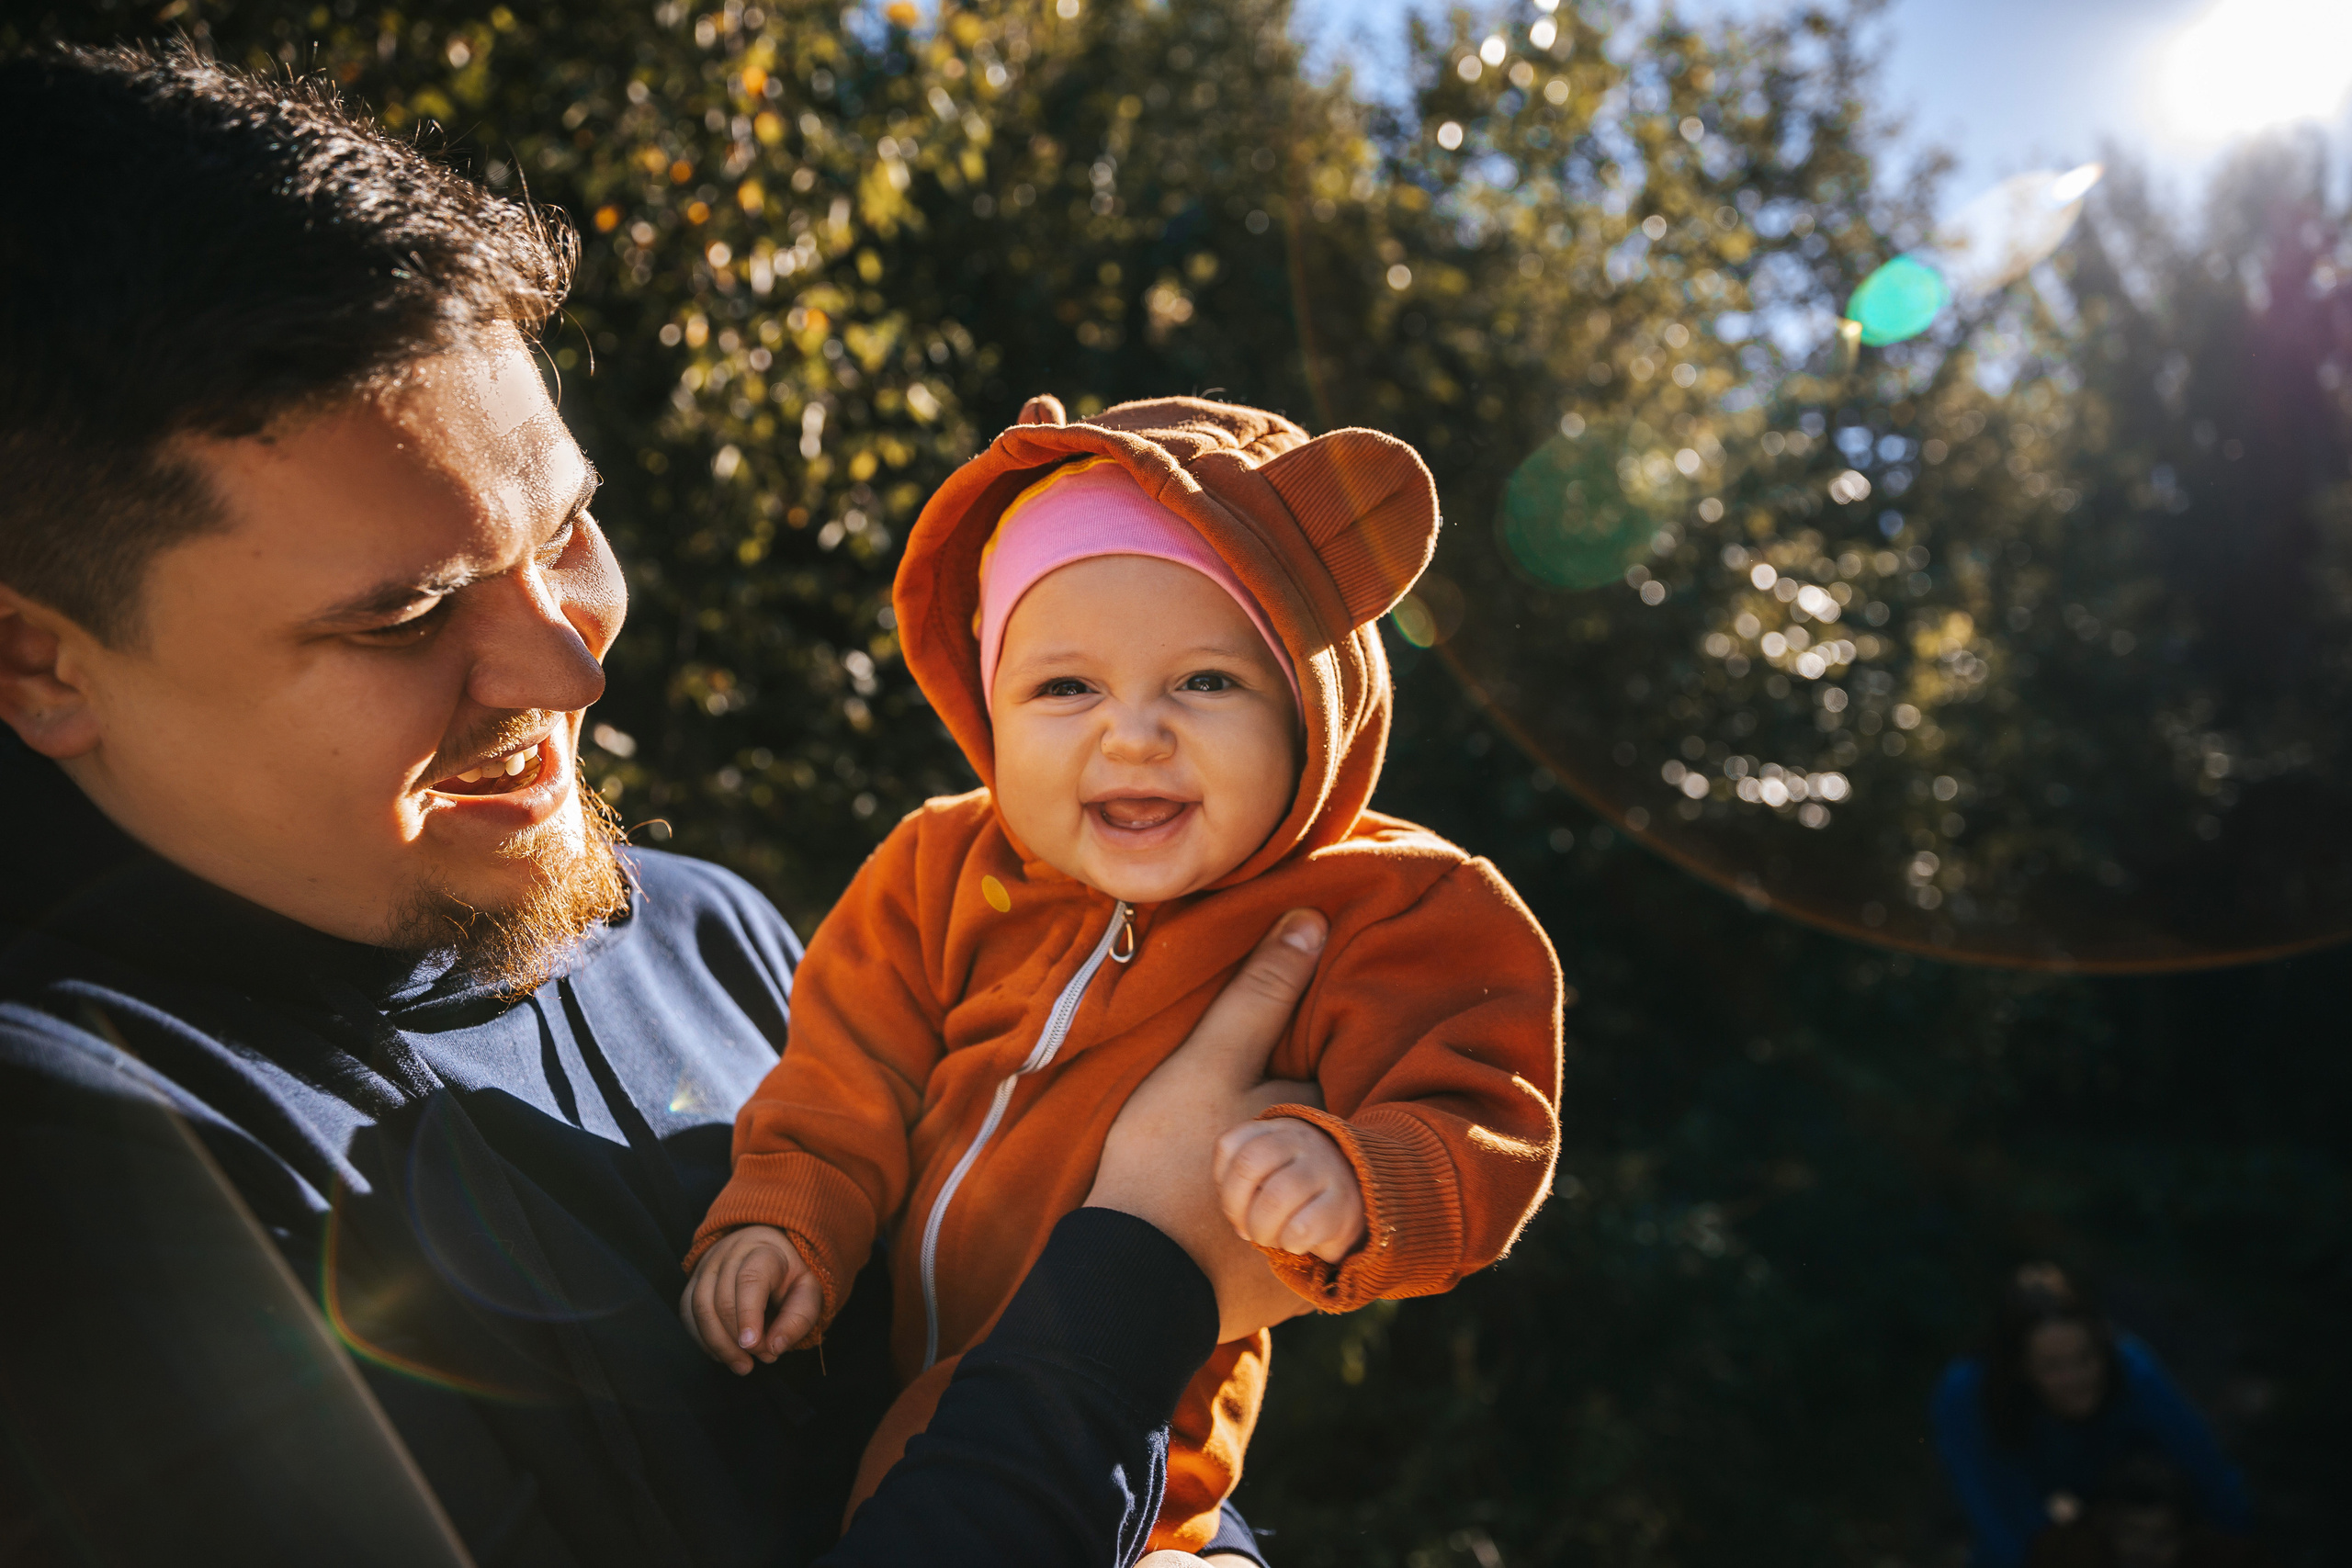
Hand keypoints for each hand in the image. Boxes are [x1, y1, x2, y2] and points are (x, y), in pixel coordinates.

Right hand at [679, 1224, 821, 1373]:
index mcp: (763, 1251)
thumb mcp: (808, 1291)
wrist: (768, 1251)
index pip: (749, 1280)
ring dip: (718, 1344)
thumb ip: (799, 1318)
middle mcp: (729, 1254)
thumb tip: (775, 1347)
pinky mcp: (693, 1282)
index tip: (752, 1346)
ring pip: (700, 1308)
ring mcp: (707, 1266)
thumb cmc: (790, 1276)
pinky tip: (723, 1354)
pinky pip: (688, 1314)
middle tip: (761, 1358)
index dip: (748, 1315)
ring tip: (742, 1365)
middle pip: (722, 1299)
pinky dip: (703, 1340)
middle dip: (738, 1338)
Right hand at [1086, 908, 1328, 1342]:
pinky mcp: (1301, 1281)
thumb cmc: (1167, 1159)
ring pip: (1332, 1180)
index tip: (1325, 1034)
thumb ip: (1260, 995)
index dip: (1339, 1050)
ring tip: (1284, 1141)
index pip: (1357, 1073)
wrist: (1130, 1282)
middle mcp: (1347, 1185)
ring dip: (1318, 1164)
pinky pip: (1312, 1230)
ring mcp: (1328, 1238)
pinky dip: (1297, 1212)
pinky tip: (1266, 1198)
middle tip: (1291, 1090)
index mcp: (1331, 1124)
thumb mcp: (1206, 1064)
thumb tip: (1312, 920)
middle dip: (1333, 1111)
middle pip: (1347, 1130)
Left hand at [1214, 1117, 1365, 1262]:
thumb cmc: (1303, 1191)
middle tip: (1246, 1229)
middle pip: (1248, 1164)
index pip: (1230, 1145)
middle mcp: (1302, 1140)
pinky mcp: (1344, 1204)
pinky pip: (1302, 1226)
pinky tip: (1295, 1243)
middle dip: (1236, 1208)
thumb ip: (1246, 1181)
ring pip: (1275, 1196)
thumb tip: (1239, 1221)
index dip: (1223, 1184)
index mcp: (1278, 1129)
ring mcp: (1326, 1168)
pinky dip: (1289, 1242)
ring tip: (1269, 1238)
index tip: (1235, 1207)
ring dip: (1261, 1229)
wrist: (1365, 1198)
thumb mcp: (1273, 1170)